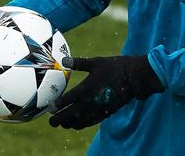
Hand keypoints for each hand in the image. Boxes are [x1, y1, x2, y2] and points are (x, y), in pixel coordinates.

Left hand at [49, 55, 163, 128]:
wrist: (134, 78)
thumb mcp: (96, 62)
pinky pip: (89, 123)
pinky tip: (78, 121)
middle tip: (51, 121)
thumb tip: (64, 60)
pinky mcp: (105, 114)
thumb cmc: (115, 67)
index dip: (55, 107)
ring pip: (77, 123)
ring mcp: (96, 110)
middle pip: (67, 117)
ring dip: (69, 124)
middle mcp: (88, 103)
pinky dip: (81, 124)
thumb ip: (79, 62)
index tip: (49, 108)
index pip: (64, 103)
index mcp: (84, 90)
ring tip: (64, 121)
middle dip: (57, 120)